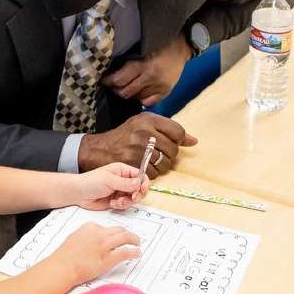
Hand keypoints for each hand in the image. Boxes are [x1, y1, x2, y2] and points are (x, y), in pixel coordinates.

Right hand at [51, 223, 140, 283]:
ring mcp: (104, 245)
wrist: (62, 266)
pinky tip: (137, 253)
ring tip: (137, 243)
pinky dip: (134, 252)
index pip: (107, 227)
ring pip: (125, 237)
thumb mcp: (75, 237)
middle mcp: (99, 233)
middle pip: (119, 230)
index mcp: (90, 226)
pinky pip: (125, 252)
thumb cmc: (65, 255)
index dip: (114, 233)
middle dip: (127, 233)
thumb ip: (87, 235)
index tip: (116, 237)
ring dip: (134, 240)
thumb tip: (95, 239)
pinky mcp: (108, 258)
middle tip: (132, 238)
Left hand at [76, 162, 149, 209]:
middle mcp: (123, 181)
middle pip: (139, 189)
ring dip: (127, 202)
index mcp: (122, 171)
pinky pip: (126, 205)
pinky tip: (112, 204)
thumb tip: (139, 183)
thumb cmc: (91, 181)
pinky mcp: (117, 201)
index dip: (144, 183)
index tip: (142, 190)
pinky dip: (121, 206)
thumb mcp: (109, 180)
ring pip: (133, 198)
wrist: (78, 193)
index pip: (140, 176)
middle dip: (136, 195)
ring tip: (117, 201)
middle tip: (131, 198)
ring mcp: (120, 191)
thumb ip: (125, 183)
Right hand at [78, 112, 195, 177]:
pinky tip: (143, 167)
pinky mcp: (133, 163)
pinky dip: (151, 173)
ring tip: (151, 161)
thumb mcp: (145, 125)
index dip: (178, 140)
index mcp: (148, 119)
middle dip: (169, 155)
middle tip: (158, 153)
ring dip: (161, 166)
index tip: (171, 143)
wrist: (100, 149)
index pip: (178, 131)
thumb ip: (169, 130)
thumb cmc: (125, 136)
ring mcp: (138, 148)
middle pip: (173, 149)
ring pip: (165, 163)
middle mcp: (144, 132)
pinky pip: (154, 173)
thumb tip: (194, 141)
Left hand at [101, 34, 192, 105]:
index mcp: (144, 65)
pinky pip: (148, 102)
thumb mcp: (142, 49)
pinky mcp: (166, 92)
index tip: (103, 80)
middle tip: (112, 84)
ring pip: (135, 97)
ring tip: (125, 86)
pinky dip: (140, 98)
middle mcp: (151, 78)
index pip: (120, 79)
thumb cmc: (159, 44)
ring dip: (128, 93)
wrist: (181, 47)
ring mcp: (159, 87)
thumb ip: (129, 61)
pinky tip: (138, 91)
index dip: (108, 81)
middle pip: (125, 92)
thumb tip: (112, 71)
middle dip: (116, 89)